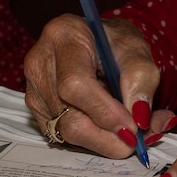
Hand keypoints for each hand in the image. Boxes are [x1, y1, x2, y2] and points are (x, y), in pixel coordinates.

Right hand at [23, 15, 176, 158]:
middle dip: (107, 137)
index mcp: (62, 36)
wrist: (96, 42)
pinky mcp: (37, 110)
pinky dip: (93, 139)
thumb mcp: (137, 50)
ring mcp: (35, 90)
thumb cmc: (114, 42)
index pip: (75, 84)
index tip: (133, 127)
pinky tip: (109, 126)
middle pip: (68, 118)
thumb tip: (139, 120)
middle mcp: (40, 64)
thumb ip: (141, 82)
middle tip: (137, 139)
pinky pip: (64, 137)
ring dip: (104, 140)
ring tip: (129, 127)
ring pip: (67, 133)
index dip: (105, 112)